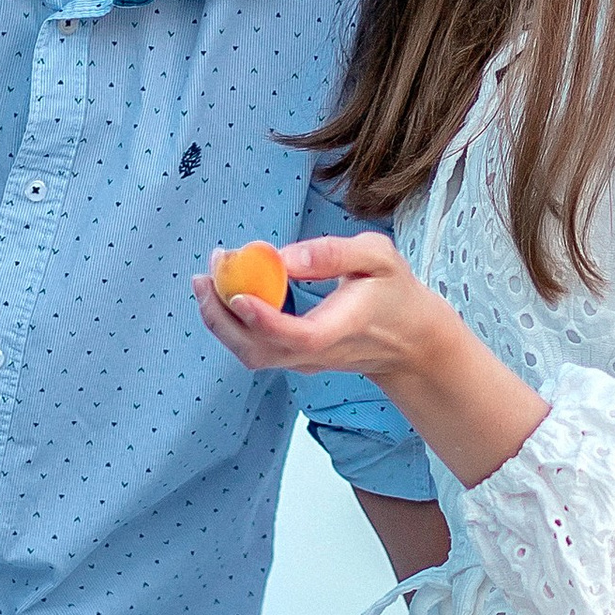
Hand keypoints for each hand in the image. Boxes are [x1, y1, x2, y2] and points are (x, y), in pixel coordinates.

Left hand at [193, 234, 549, 490]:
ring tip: (208, 277)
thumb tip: (283, 258)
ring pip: (250, 354)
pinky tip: (225, 290)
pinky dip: (230, 323)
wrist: (407, 339)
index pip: (299, 336)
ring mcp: (302, 361)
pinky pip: (253, 348)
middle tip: (207, 272)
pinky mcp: (292, 359)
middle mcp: (317, 353)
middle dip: (222, 316)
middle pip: (259, 351)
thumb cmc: (393, 291)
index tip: (237, 293)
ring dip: (219, 320)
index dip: (264, 319)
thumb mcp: (379, 257)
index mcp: (343, 327)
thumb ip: (333, 253)